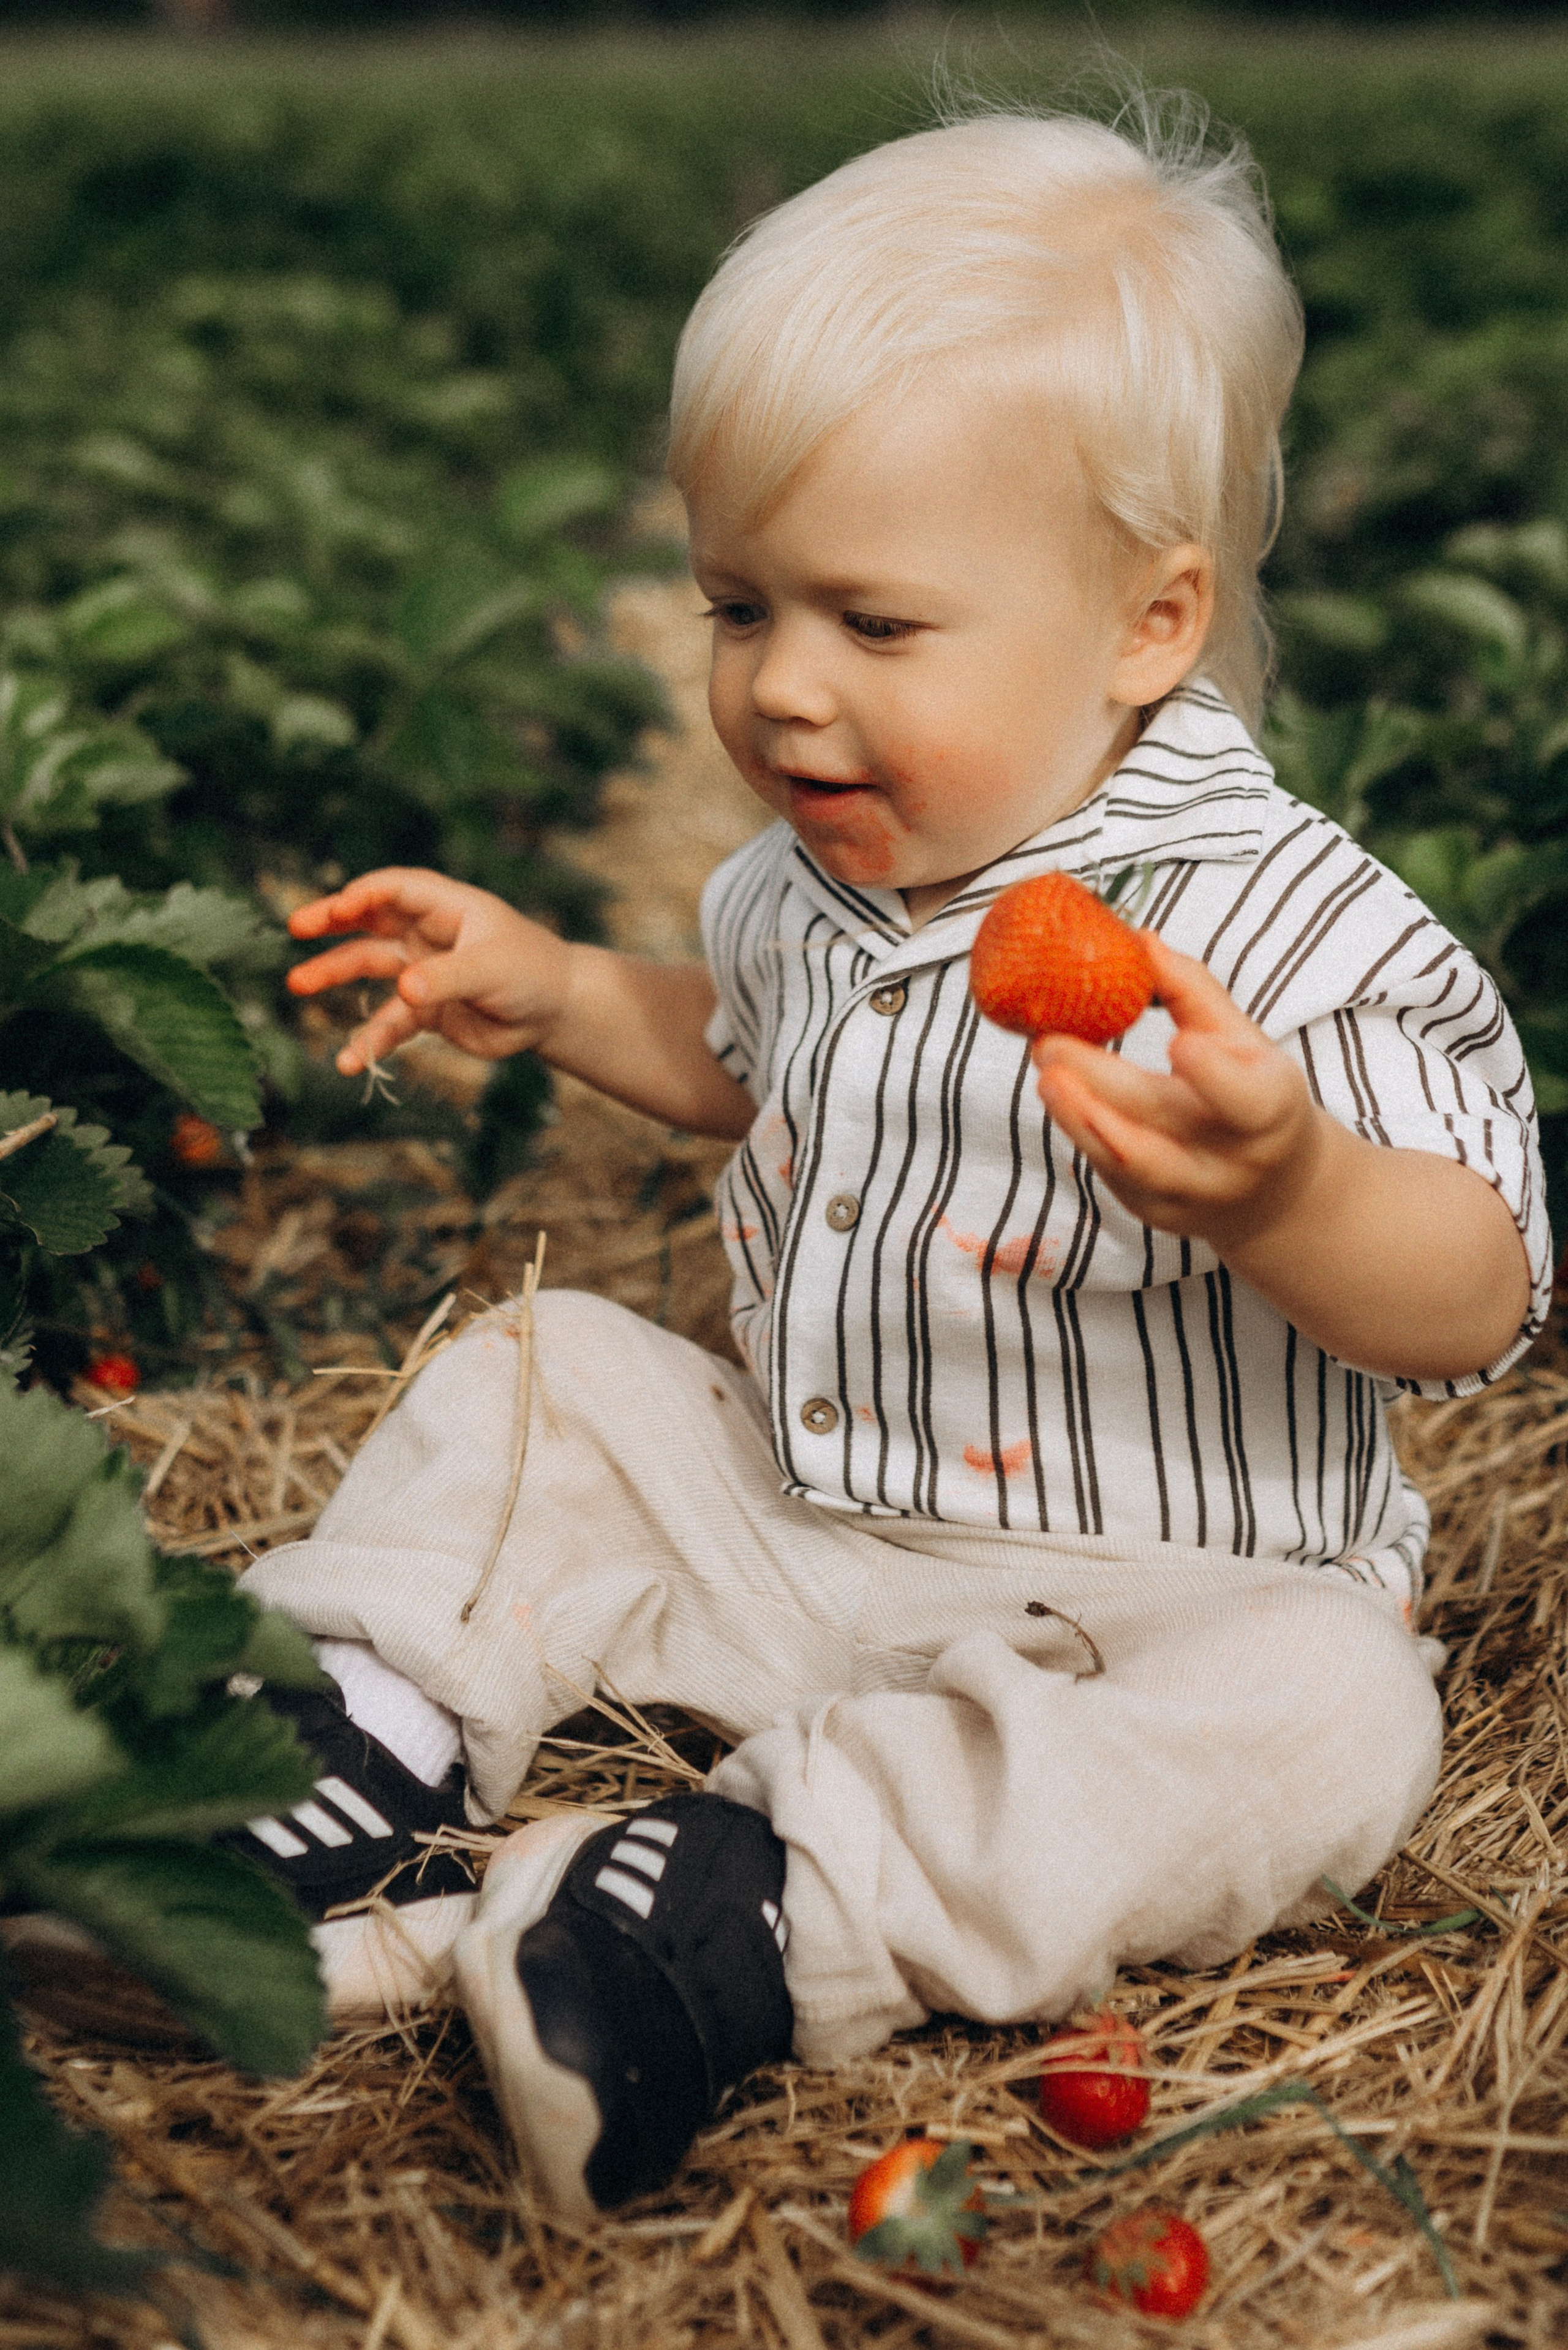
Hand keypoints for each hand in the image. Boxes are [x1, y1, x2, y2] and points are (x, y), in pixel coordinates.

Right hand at [286, 869, 572, 1075]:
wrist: (554, 1013)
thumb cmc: (532, 973)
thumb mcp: (491, 970)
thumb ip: (447, 978)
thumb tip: (405, 990)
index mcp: (447, 907)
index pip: (396, 889)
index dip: (364, 894)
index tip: (338, 910)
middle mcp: (428, 934)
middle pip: (370, 920)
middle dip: (332, 922)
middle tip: (295, 927)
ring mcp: (423, 971)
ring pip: (369, 967)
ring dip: (334, 975)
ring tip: (298, 984)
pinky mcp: (425, 1010)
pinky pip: (388, 1022)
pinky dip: (369, 1041)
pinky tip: (348, 1062)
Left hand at [1030, 935, 1323, 1249]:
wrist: (1272, 1191)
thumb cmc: (1252, 1095)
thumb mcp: (1246, 1042)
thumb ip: (1195, 993)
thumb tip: (1139, 940)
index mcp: (1272, 1111)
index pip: (1247, 1100)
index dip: (1214, 1075)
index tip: (1177, 1041)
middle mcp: (1233, 1161)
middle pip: (1162, 1122)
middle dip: (1099, 1082)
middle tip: (1049, 1043)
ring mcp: (1192, 1195)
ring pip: (1125, 1159)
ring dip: (1077, 1115)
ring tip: (1045, 1074)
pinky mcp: (1154, 1213)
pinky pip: (1110, 1173)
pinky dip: (1084, 1132)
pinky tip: (1064, 1097)